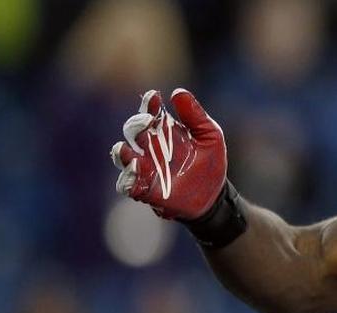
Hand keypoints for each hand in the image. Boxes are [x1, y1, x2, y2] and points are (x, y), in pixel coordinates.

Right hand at [111, 88, 226, 219]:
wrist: (213, 196)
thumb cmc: (210, 162)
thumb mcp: (210, 136)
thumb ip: (196, 116)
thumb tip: (178, 92)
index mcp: (164, 129)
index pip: (150, 111)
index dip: (149, 103)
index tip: (153, 97)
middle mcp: (149, 146)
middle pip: (133, 130)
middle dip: (135, 125)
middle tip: (146, 122)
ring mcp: (144, 167)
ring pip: (122, 156)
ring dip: (123, 153)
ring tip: (130, 153)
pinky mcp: (143, 189)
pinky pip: (126, 183)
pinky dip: (127, 178)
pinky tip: (134, 173)